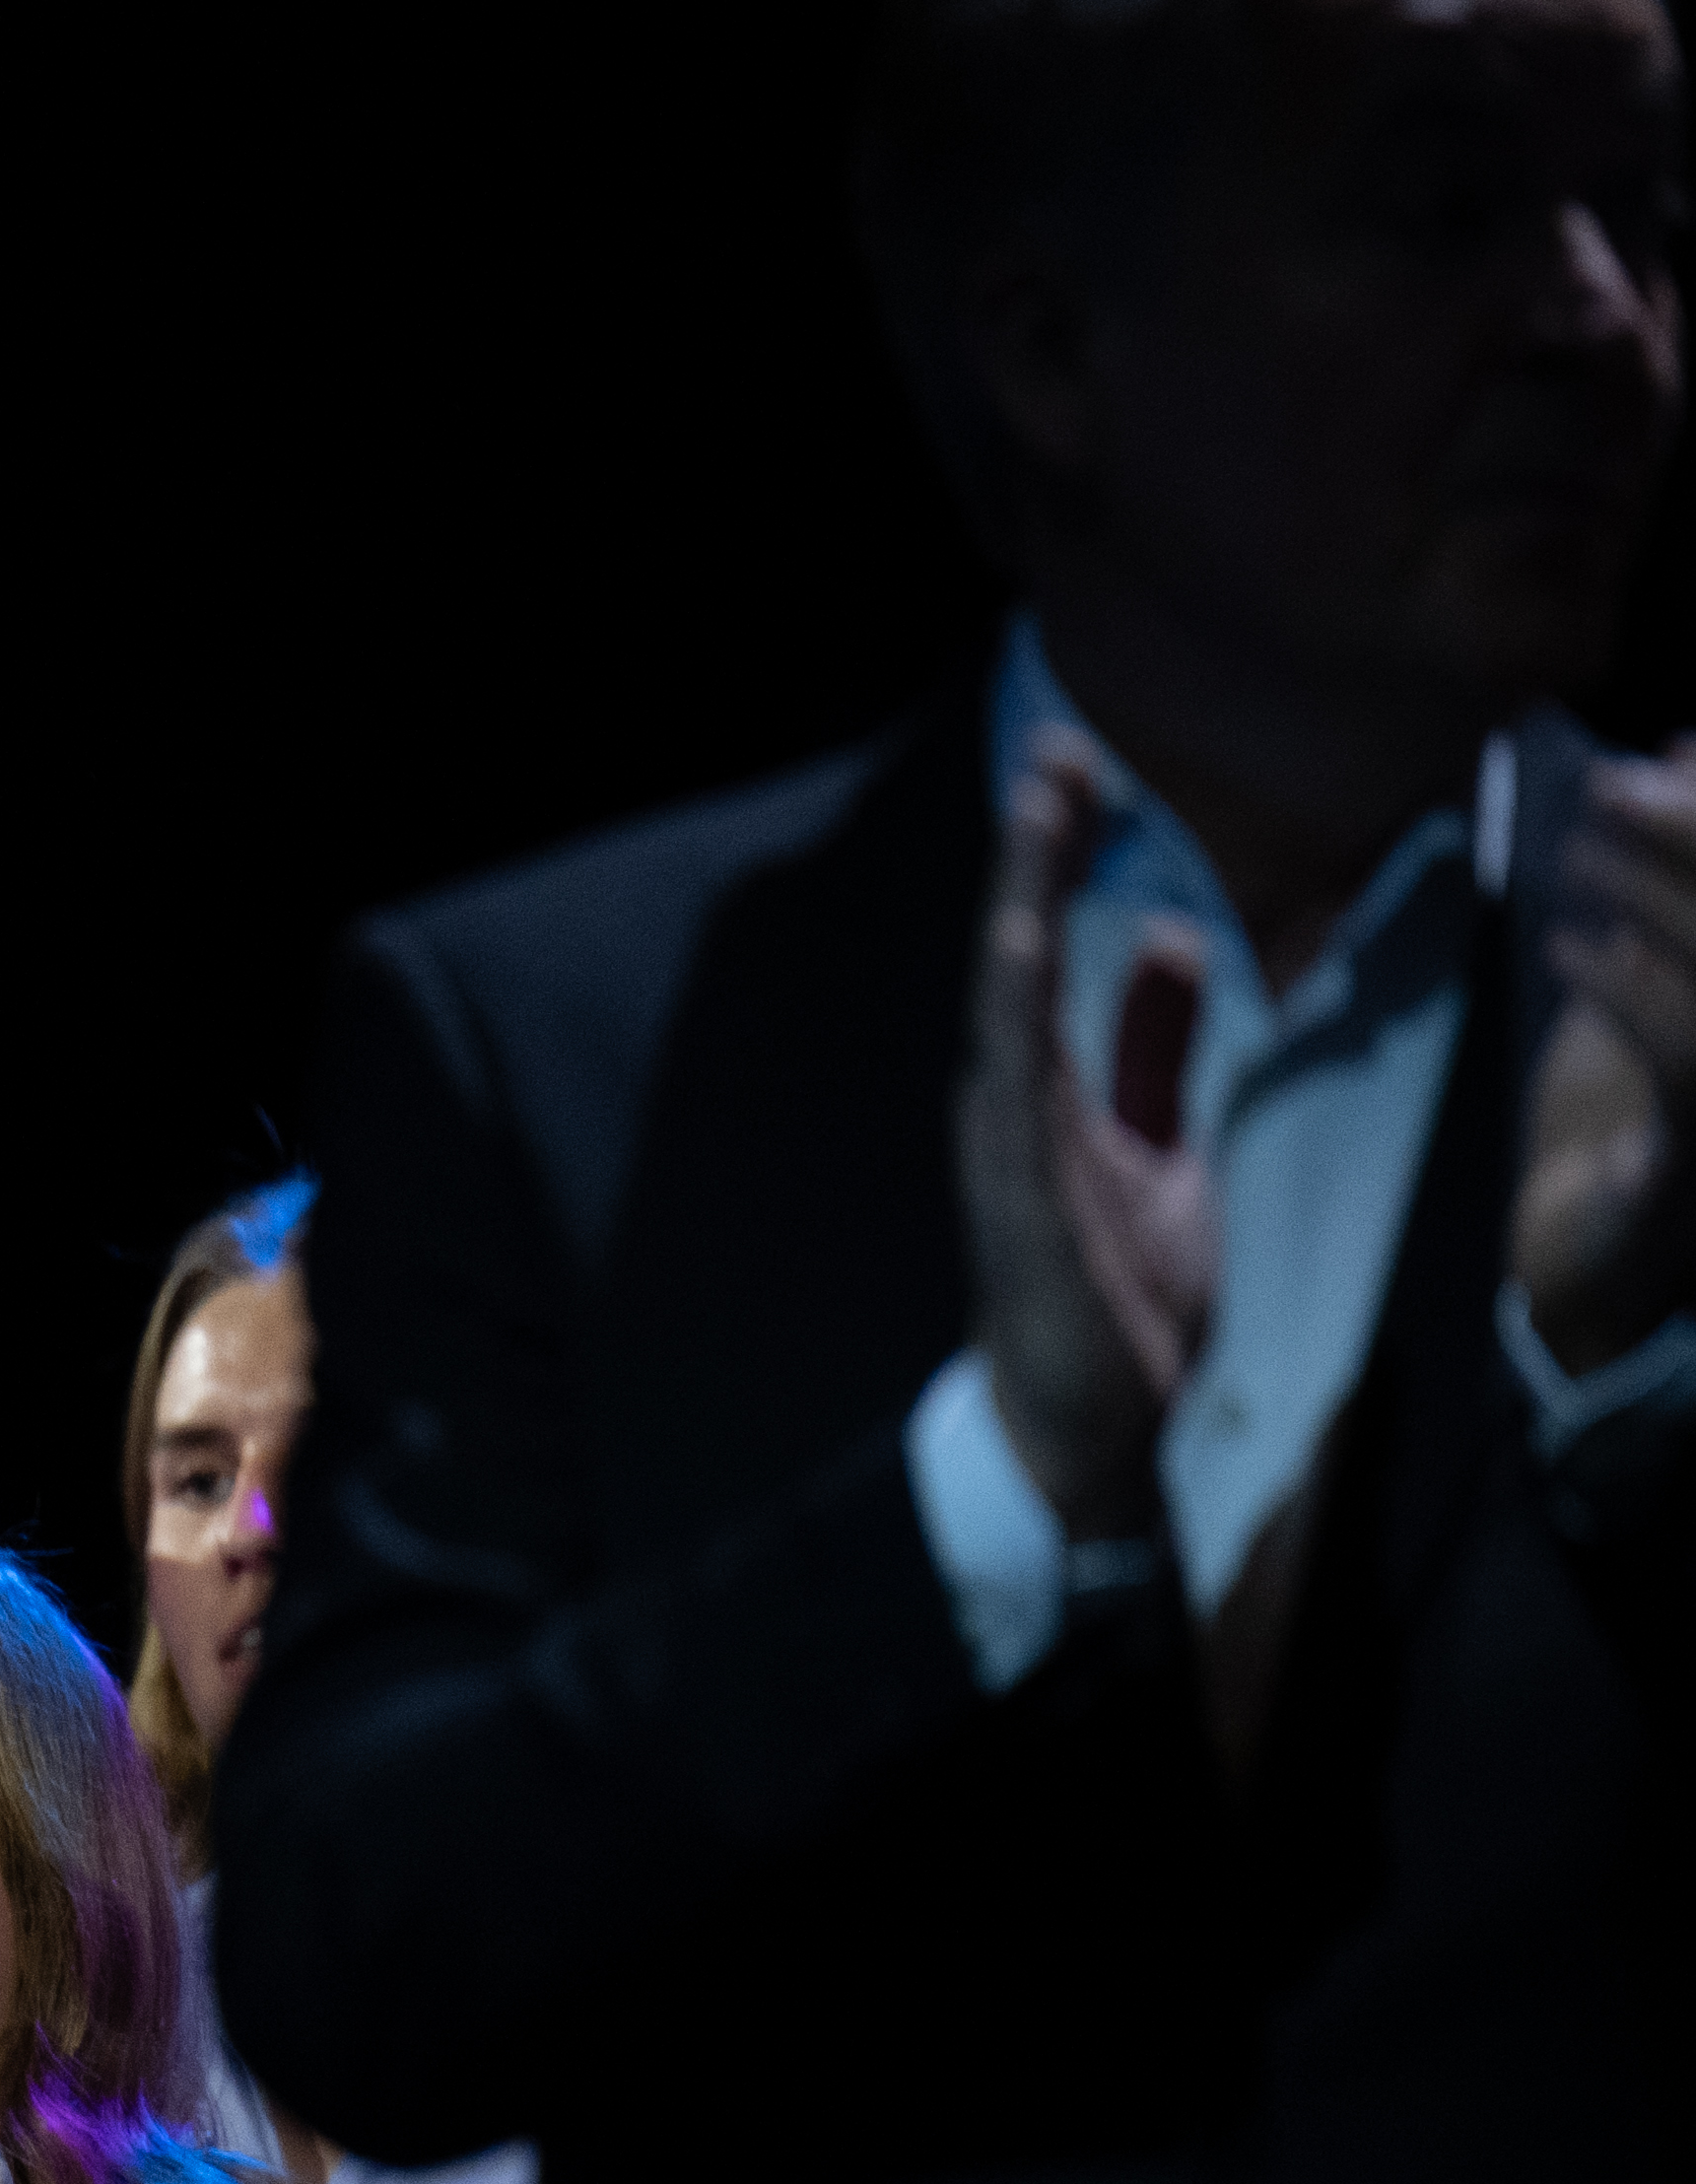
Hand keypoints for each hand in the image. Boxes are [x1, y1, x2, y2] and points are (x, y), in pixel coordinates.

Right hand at [961, 721, 1222, 1546]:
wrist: (1088, 1428)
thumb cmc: (1115, 1301)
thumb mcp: (1164, 1150)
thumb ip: (1156, 1050)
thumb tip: (1177, 938)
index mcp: (1043, 1092)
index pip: (1050, 955)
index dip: (1063, 863)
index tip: (1084, 773)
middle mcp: (1009, 1104)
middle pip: (1019, 956)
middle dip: (1036, 855)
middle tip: (1058, 754)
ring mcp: (1006, 1146)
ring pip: (1009, 1001)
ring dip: (1023, 904)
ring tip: (1041, 815)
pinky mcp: (1022, 1191)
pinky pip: (1016, 1083)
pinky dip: (1016, 1006)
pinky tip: (1022, 941)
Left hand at [1519, 740, 1695, 1374]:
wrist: (1594, 1273)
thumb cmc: (1627, 1107)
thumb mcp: (1651, 971)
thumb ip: (1679, 867)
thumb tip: (1676, 749)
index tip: (1675, 750)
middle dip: (1691, 838)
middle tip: (1608, 788)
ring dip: (1648, 899)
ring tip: (1575, 853)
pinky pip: (1679, 1056)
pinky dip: (1621, 988)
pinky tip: (1567, 949)